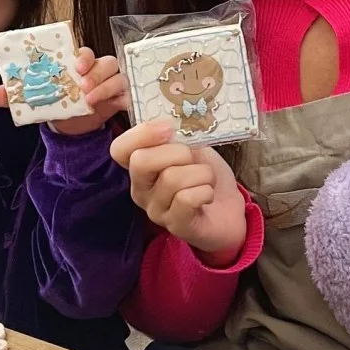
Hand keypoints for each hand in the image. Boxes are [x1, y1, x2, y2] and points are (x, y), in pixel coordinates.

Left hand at [0, 48, 126, 133]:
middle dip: (95, 72)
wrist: (70, 127)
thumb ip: (11, 95)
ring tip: (90, 100)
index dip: (83, 55)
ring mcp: (109, 82)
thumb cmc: (53, 103)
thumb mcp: (32, 99)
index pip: (84, 51)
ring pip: (117, 75)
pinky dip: (121, 98)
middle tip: (83, 86)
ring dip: (106, 86)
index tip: (76, 64)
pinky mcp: (118, 98)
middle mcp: (95, 69)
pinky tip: (113, 106)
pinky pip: (126, 94)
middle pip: (105, 61)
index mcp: (74, 62)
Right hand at [110, 120, 246, 260]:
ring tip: (207, 179)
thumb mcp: (192, 147)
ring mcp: (156, 210)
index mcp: (140, 167)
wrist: (230, 209)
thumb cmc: (205, 175)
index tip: (169, 128)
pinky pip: (187, 198)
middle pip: (141, 161)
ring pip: (172, 178)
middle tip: (193, 159)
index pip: (119, 149)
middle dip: (177, 152)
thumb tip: (171, 124)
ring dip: (201, 173)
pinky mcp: (176, 225)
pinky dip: (206, 190)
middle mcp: (141, 189)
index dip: (141, 134)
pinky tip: (208, 195)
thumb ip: (178, 136)